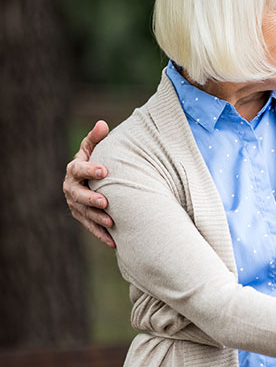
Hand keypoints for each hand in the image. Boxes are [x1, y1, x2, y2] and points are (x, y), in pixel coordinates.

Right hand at [63, 120, 114, 247]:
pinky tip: (114, 242)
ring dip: (97, 219)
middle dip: (91, 198)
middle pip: (78, 195)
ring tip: (111, 221)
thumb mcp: (95, 149)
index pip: (78, 169)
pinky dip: (101, 235)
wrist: (93, 179)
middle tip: (105, 202)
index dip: (90, 170)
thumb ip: (97, 138)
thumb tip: (102, 124)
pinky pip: (91, 227)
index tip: (105, 171)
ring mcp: (75, 204)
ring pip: (84, 213)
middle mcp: (71, 188)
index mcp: (74, 169)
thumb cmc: (97, 160)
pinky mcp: (82, 217)